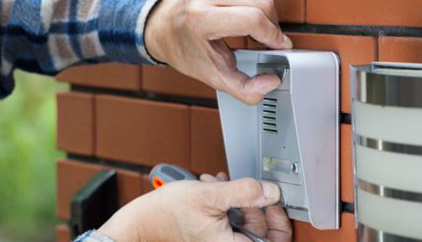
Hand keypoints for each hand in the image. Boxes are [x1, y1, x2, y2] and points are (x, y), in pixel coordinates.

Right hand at [97, 173, 291, 241]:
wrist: (142, 219)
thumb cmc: (167, 214)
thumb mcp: (210, 195)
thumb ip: (244, 191)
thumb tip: (271, 190)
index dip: (279, 221)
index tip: (274, 202)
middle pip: (260, 230)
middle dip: (253, 203)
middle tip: (246, 189)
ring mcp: (219, 240)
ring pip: (243, 221)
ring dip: (236, 199)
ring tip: (221, 184)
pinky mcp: (211, 233)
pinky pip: (228, 219)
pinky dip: (225, 202)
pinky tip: (214, 187)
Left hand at [144, 0, 292, 104]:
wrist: (165, 29)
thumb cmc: (187, 53)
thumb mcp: (214, 77)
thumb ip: (244, 88)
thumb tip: (272, 82)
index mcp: (200, 18)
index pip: (251, 19)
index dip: (272, 34)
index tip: (280, 46)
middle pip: (261, 4)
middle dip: (272, 26)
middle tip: (268, 41)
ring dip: (265, 14)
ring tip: (253, 30)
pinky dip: (254, 1)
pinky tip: (242, 13)